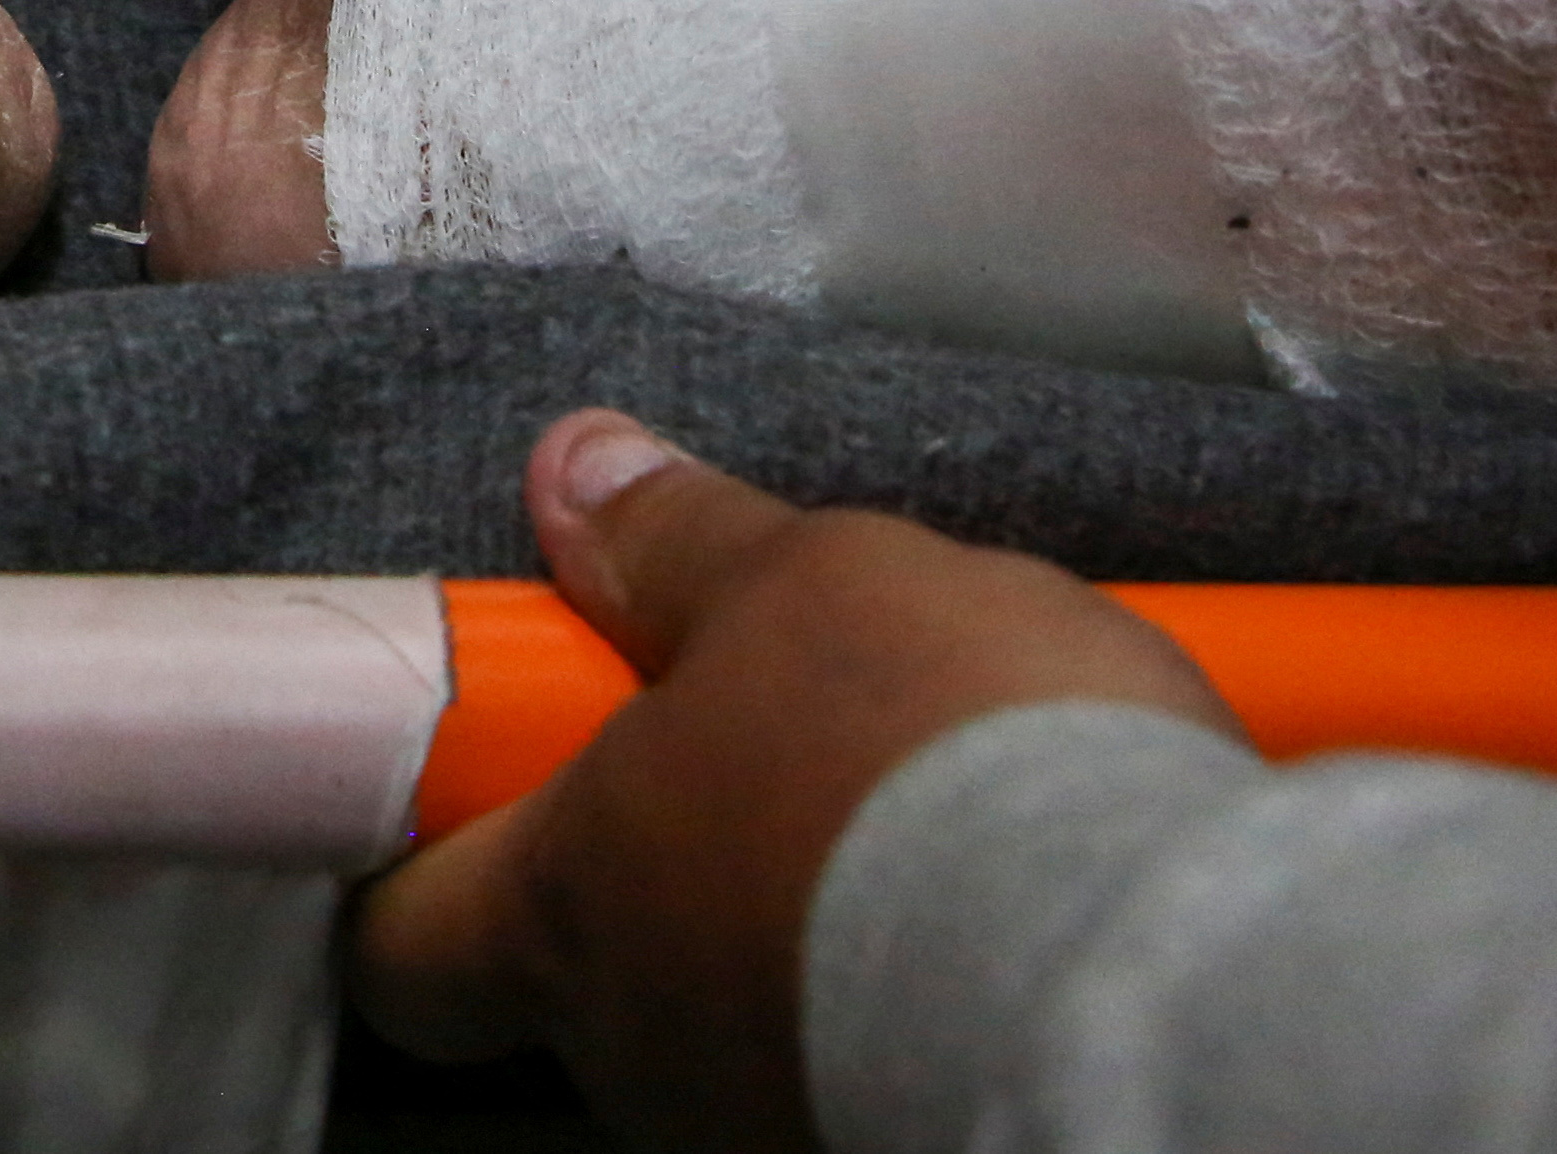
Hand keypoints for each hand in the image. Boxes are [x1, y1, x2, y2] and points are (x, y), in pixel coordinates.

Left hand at [350, 410, 1249, 1149]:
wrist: (1156, 968)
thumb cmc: (936, 764)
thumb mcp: (811, 584)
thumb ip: (683, 543)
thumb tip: (576, 471)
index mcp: (566, 907)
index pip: (400, 948)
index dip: (420, 870)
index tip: (471, 793)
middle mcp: (641, 1049)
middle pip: (588, 970)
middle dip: (664, 864)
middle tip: (770, 752)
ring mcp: (767, 1123)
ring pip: (740, 1012)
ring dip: (807, 917)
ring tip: (929, 814)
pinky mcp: (910, 1148)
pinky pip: (870, 1055)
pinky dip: (923, 981)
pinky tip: (1013, 902)